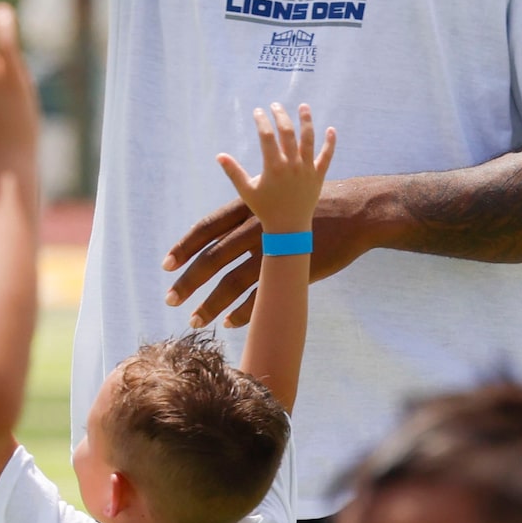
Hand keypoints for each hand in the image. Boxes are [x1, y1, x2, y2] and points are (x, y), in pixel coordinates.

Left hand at [161, 179, 369, 329]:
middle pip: (214, 258)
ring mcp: (276, 250)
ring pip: (234, 281)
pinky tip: (228, 324)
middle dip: (189, 281)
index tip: (165, 265)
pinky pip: (264, 296)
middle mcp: (257, 227)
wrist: (356, 210)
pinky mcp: (295, 270)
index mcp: (249, 207)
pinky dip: (244, 312)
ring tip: (194, 320)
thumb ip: (246, 217)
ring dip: (212, 304)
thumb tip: (221, 233)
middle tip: (169, 299)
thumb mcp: (275, 199)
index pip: (207, 227)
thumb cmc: (314, 201)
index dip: (184, 247)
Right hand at [213, 103, 336, 239]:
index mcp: (273, 167)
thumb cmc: (265, 209)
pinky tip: (331, 129)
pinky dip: (330, 142)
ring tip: (303, 106)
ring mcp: (307, 169)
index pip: (267, 136)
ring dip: (306, 121)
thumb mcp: (246, 190)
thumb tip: (219, 155)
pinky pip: (327, 156)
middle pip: (287, 133)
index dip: (262, 121)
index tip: (258, 112)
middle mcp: (292, 165)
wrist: (288, 228)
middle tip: (276, 105)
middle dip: (281, 116)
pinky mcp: (318, 176)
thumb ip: (233, 172)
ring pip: (309, 140)